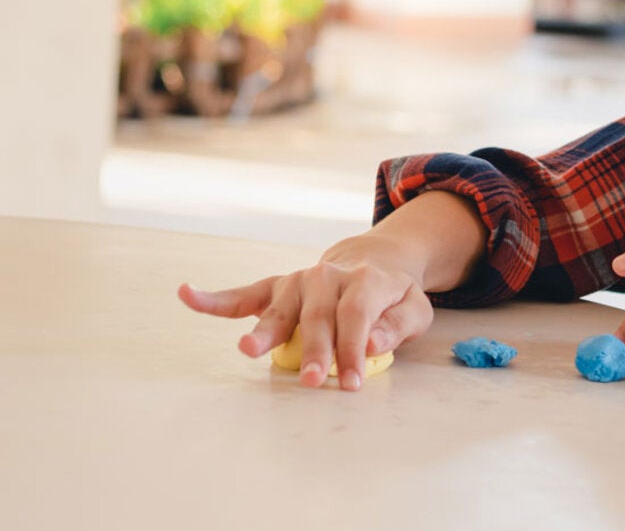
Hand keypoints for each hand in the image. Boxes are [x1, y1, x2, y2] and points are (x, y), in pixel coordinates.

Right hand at [178, 233, 433, 390]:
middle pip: (317, 317)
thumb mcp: (414, 308)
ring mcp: (297, 282)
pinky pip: (243, 296)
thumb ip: (398, 325)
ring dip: (264, 331)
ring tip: (248, 349)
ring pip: (279, 309)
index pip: (355, 317)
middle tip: (313, 382)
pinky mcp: (276, 289)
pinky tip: (188, 295)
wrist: (373, 264)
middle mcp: (327, 276)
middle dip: (314, 351)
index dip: (351, 350)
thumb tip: (372, 344)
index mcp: (365, 280)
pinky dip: (215, 299)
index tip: (350, 382)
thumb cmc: (392, 297)